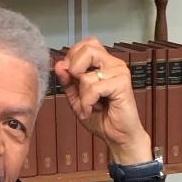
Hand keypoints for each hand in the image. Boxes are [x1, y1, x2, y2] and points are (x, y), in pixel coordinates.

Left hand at [55, 37, 151, 164]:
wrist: (118, 136)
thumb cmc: (102, 118)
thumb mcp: (77, 99)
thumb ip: (68, 82)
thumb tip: (59, 65)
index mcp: (103, 64)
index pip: (84, 45)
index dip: (72, 59)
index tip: (71, 79)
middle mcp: (113, 64)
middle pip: (87, 49)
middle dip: (74, 71)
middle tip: (78, 90)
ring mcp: (119, 72)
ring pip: (86, 75)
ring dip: (82, 97)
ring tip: (88, 107)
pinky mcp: (122, 83)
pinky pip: (94, 88)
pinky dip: (88, 103)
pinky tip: (93, 110)